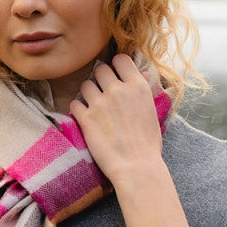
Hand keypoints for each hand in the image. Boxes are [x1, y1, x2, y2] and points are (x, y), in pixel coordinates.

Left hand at [70, 54, 164, 186]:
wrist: (137, 167)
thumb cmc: (148, 143)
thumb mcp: (152, 111)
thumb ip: (143, 90)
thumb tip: (142, 72)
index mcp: (138, 86)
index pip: (120, 59)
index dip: (116, 66)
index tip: (116, 76)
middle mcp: (118, 90)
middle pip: (100, 69)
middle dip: (100, 79)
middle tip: (103, 92)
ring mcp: (100, 103)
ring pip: (85, 84)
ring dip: (88, 93)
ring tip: (94, 106)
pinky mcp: (86, 118)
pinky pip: (75, 103)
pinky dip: (78, 109)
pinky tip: (85, 118)